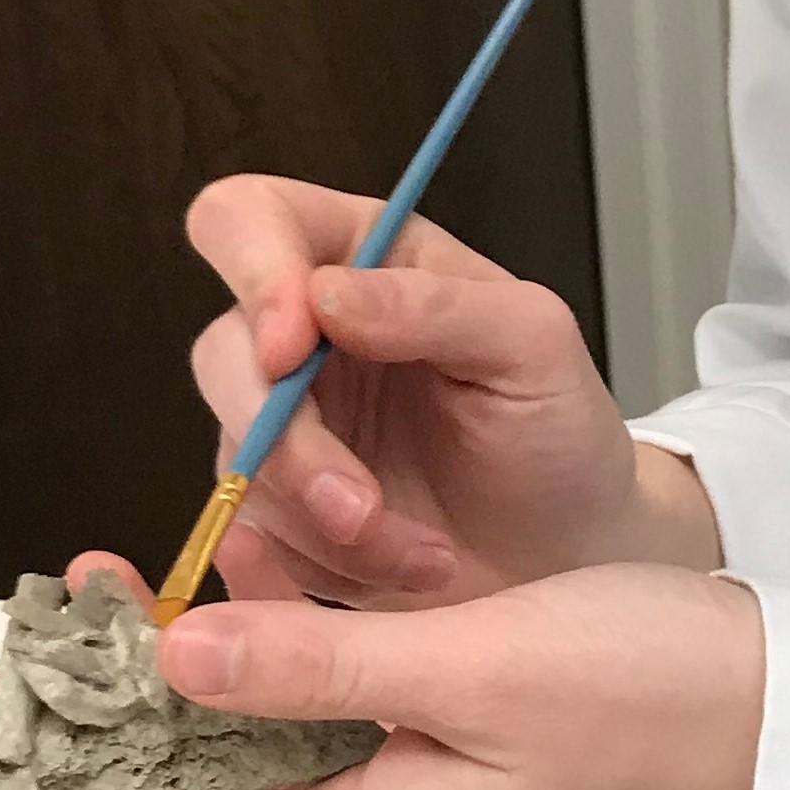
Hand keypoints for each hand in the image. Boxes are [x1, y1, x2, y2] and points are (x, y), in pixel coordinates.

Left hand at [0, 559, 765, 789]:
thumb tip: (176, 660)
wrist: (778, 699)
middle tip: (11, 688)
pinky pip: (312, 719)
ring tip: (88, 619)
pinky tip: (217, 600)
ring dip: (159, 707)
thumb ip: (322, 664)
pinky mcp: (446, 730)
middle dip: (94, 779)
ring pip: (249, 767)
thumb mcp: (474, 666)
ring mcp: (413, 782)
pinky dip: (247, 668)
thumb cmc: (649, 697)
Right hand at [180, 176, 718, 605]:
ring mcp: (279, 424)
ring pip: (234, 462)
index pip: (248, 218)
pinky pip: (250, 537)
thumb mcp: (531, 345)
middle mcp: (304, 333)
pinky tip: (399, 570)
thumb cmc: (556, 427)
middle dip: (287, 442)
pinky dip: (322, 567)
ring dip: (322, 524)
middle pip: (221, 354)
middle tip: (361, 507)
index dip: (251, 270)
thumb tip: (326, 295)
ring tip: (426, 555)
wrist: (568, 552)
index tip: (291, 347)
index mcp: (360, 256)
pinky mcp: (274, 508)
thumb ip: (437, 304)